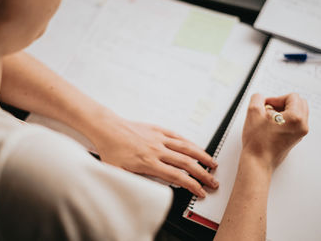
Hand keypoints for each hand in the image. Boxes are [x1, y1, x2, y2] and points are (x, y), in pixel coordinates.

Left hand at [90, 114, 218, 197]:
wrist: (108, 128)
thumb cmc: (111, 149)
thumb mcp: (118, 172)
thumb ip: (134, 183)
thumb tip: (147, 192)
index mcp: (149, 162)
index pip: (177, 176)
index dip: (192, 185)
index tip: (200, 191)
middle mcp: (157, 150)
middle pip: (186, 163)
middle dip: (203, 174)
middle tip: (213, 181)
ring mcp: (159, 138)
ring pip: (186, 148)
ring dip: (202, 156)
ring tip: (212, 163)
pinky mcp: (158, 129)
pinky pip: (178, 136)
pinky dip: (189, 142)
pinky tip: (196, 147)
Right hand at [242, 93, 308, 171]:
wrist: (257, 161)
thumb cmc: (257, 142)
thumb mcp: (253, 112)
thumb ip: (257, 98)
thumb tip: (260, 97)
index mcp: (296, 118)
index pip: (292, 97)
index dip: (276, 98)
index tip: (266, 105)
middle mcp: (302, 126)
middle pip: (299, 103)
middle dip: (283, 103)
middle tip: (269, 109)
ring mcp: (300, 133)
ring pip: (297, 112)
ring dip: (284, 111)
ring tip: (269, 118)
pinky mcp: (295, 139)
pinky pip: (294, 122)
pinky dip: (284, 120)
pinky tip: (271, 125)